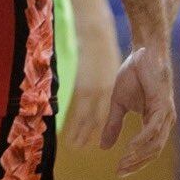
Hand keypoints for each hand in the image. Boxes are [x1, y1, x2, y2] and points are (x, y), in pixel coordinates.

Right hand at [63, 26, 120, 148]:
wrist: (96, 33)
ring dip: (81, 133)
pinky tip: (70, 131)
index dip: (100, 127)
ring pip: (89, 119)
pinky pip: (80, 111)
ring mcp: (94, 91)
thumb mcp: (106, 67)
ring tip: (75, 145)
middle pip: (98, 119)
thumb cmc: (100, 47)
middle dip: (88, 134)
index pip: (104, 113)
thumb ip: (102, 81)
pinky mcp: (84, 87)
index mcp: (110, 88)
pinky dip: (75, 123)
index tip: (93, 138)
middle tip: (80, 146)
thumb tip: (98, 90)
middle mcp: (105, 93)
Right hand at [100, 44, 174, 176]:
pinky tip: (130, 148)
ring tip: (123, 163)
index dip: (134, 163)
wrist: (143, 53)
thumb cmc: (133, 75)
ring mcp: (166, 115)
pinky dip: (142, 141)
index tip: (119, 172)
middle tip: (120, 172)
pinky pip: (153, 130)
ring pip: (154, 144)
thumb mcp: (118, 104)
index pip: (147, 150)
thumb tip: (103, 147)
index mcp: (155, 122)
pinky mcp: (162, 106)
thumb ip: (113, 125)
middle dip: (136, 164)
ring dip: (138, 156)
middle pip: (152, 152)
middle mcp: (164, 122)